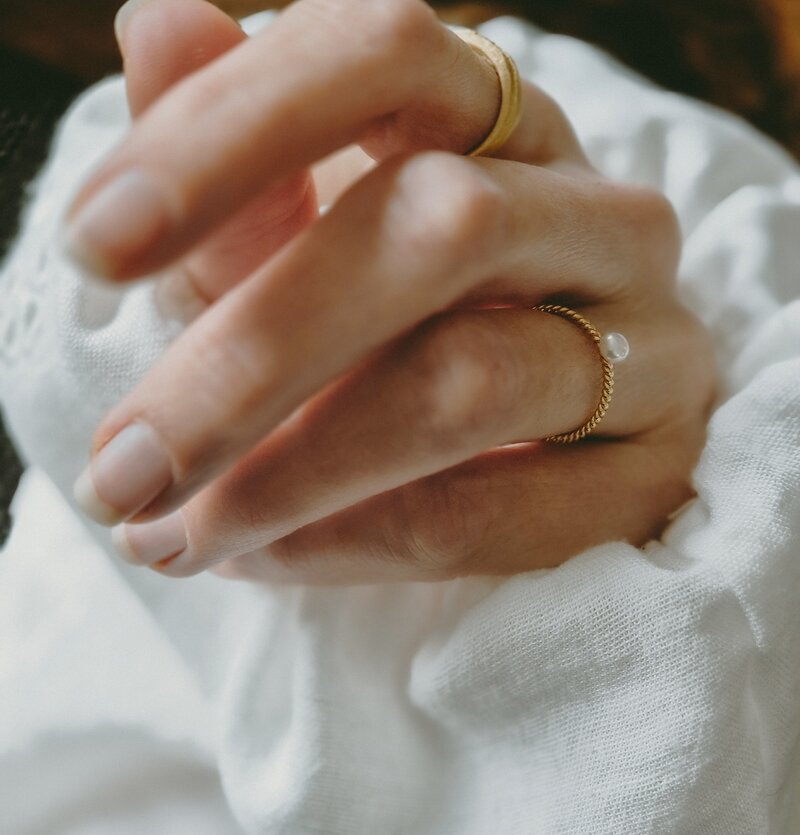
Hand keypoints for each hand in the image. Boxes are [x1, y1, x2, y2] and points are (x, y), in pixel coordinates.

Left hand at [68, 0, 715, 583]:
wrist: (530, 441)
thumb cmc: (399, 323)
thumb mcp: (311, 240)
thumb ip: (246, 163)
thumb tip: (158, 23)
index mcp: (501, 121)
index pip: (386, 53)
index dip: (236, 128)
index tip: (96, 243)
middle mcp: (596, 212)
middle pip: (438, 230)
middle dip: (250, 358)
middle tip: (121, 468)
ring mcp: (649, 342)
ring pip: (470, 386)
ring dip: (294, 472)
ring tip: (172, 533)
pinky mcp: (653, 468)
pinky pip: (503, 513)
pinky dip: (362, 542)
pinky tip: (268, 557)